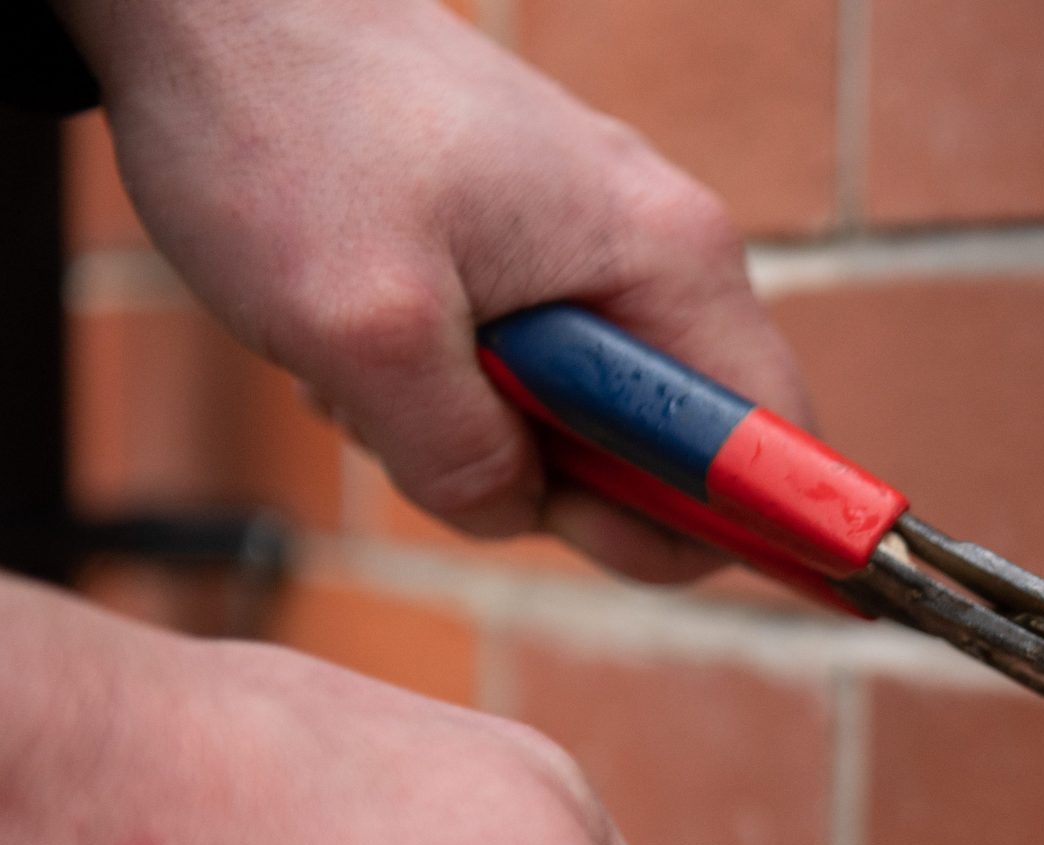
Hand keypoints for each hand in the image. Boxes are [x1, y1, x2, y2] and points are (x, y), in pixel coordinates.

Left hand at [55, 0, 811, 581]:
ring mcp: (595, 240)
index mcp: (671, 259)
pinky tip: (366, 337)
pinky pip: (527, 365)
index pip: (779, 443)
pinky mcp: (528, 238)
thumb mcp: (365, 336)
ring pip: (582, 413)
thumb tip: (518, 511)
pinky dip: (445, 383)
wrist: (203, 0)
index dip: (714, 527)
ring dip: (477, 430)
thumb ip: (462, 459)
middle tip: (434, 437)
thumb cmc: (286, 132)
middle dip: (556, 477)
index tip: (581, 530)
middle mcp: (661, 248)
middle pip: (673, 443)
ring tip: (371, 369)